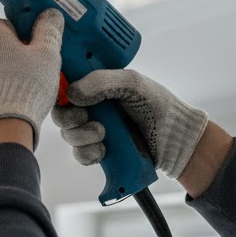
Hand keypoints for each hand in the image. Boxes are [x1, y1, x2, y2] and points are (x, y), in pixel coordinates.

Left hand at [0, 9, 63, 153]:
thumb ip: (48, 31)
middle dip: (15, 55)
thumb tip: (50, 15)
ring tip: (25, 88)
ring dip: (5, 73)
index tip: (36, 47)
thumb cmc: (27, 87)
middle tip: (34, 69)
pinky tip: (13, 100)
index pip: (6, 24)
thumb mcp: (47, 54)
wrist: (6, 126)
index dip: (24, 35)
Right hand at [51, 68, 208, 179]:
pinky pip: (80, 154)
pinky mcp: (98, 151)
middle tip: (84, 117)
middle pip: (60, 112)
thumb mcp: (131, 83)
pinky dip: (88, 153)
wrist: (175, 139)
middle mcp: (91, 106)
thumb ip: (101, 82)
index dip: (60, 90)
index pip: (65, 84)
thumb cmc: (157, 104)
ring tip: (102, 134)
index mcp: (95, 85)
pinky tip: (103, 150)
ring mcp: (93, 129)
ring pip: (68, 134)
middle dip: (68, 117)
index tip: (68, 95)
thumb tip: (72, 94)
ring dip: (81, 136)